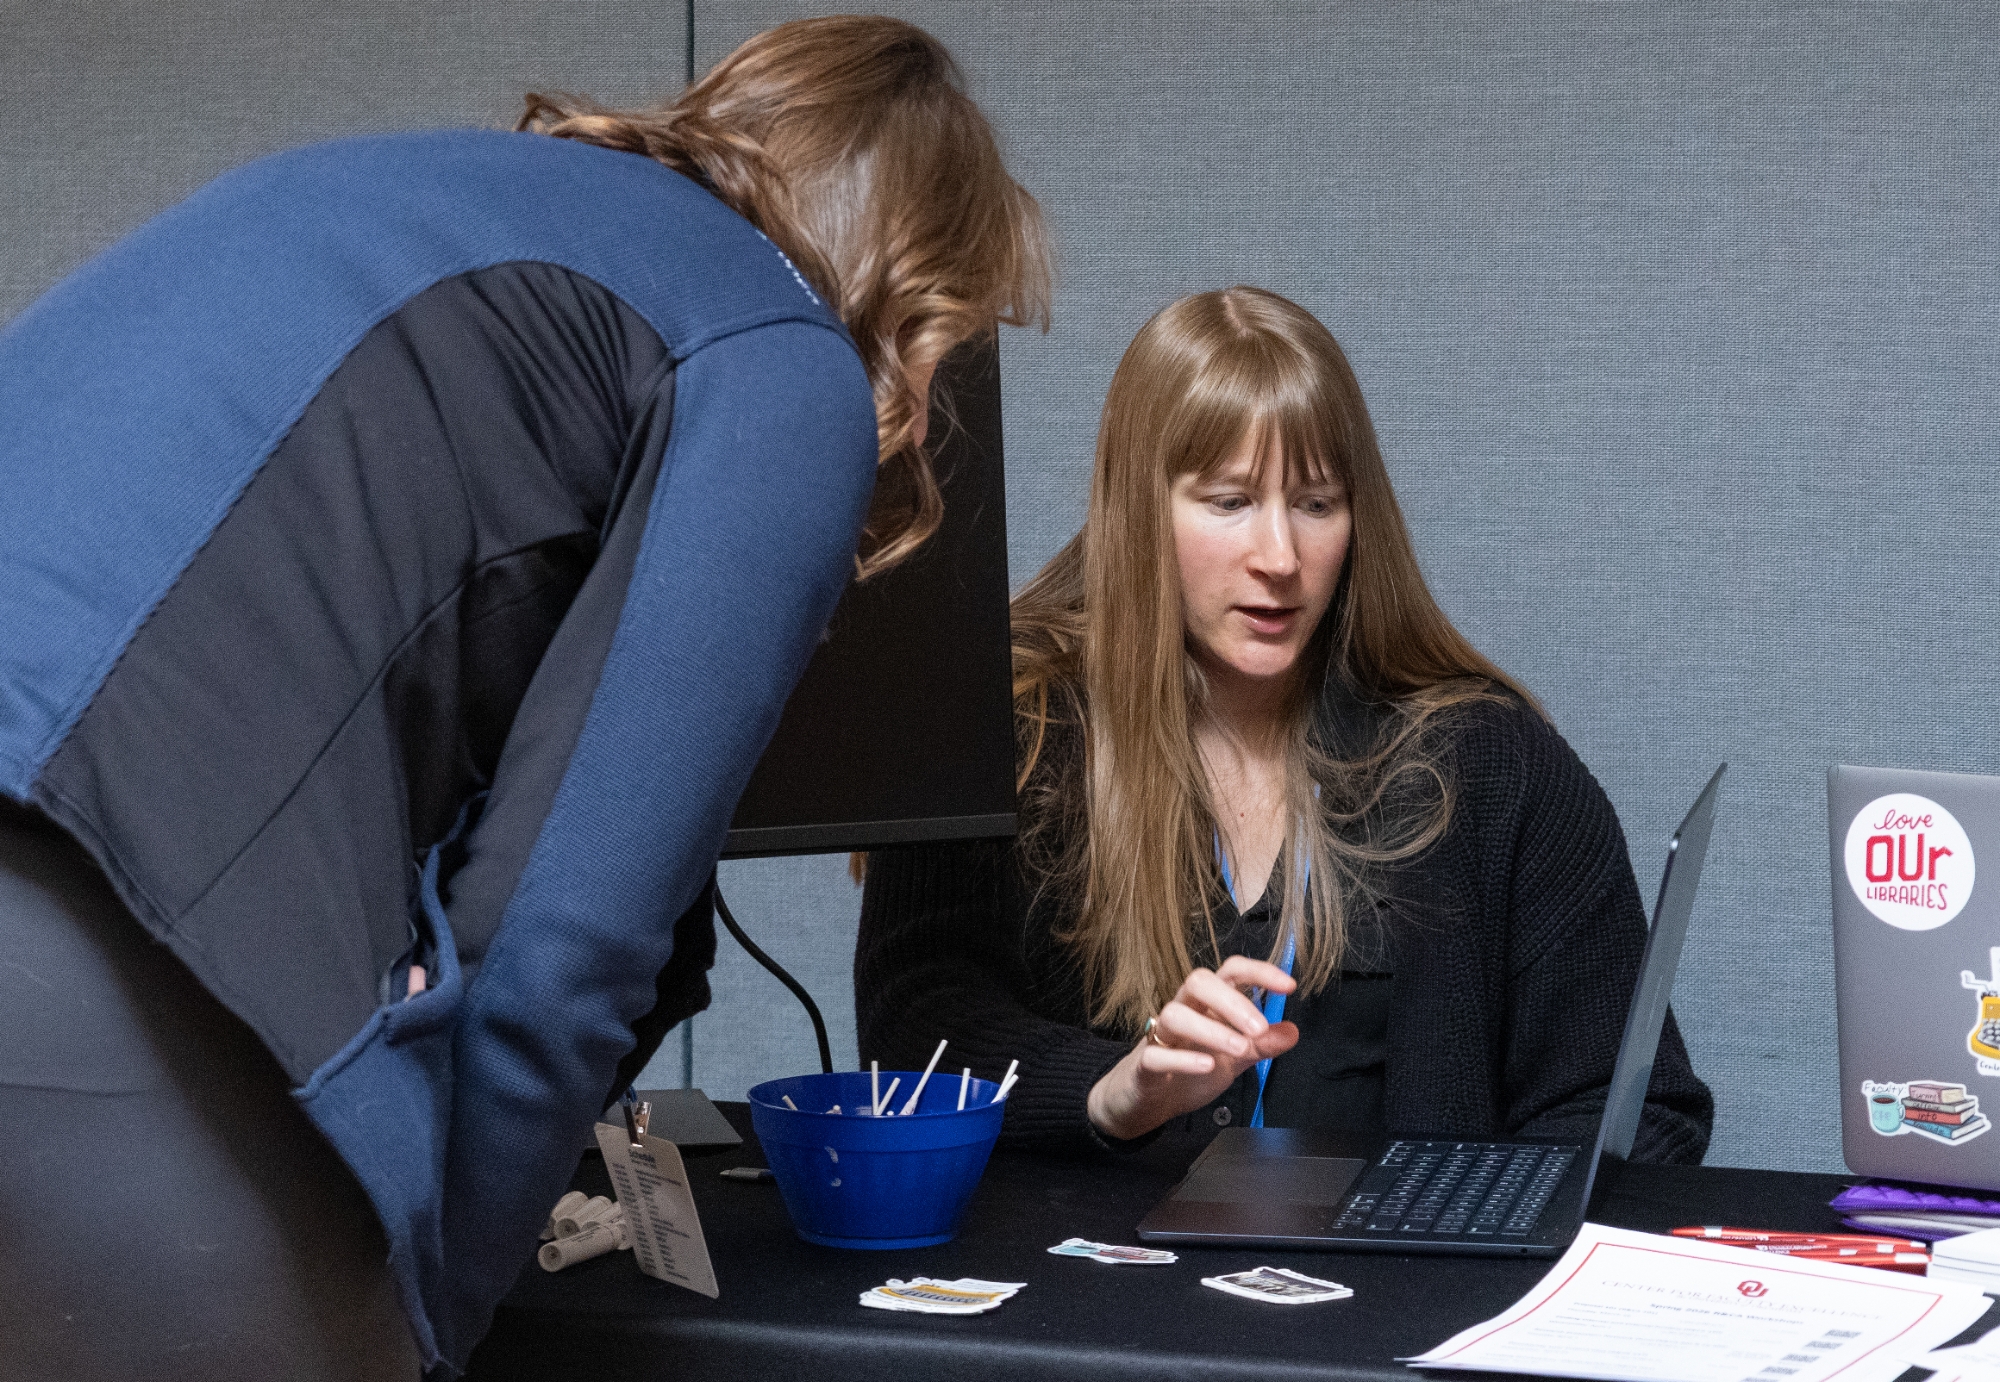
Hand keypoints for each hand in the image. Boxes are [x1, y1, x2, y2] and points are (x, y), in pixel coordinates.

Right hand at [1086, 956, 1298, 1141]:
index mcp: (1208, 1005)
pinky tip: (1206, 1065)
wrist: (1147, 1100)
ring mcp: (1161, 1036)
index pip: (1231, 973)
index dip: (1259, 972)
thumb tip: (1291, 1031)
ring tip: (1239, 1049)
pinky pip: (1156, 1054)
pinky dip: (1182, 1059)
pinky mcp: (1145, 1064)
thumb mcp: (1234, 1059)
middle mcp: (1184, 1011)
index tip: (1288, 986)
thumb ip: (1261, 1046)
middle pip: (1199, 982)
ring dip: (1211, 1029)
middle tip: (1259, 1028)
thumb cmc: (1189, 1069)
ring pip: (1175, 1014)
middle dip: (1233, 1001)